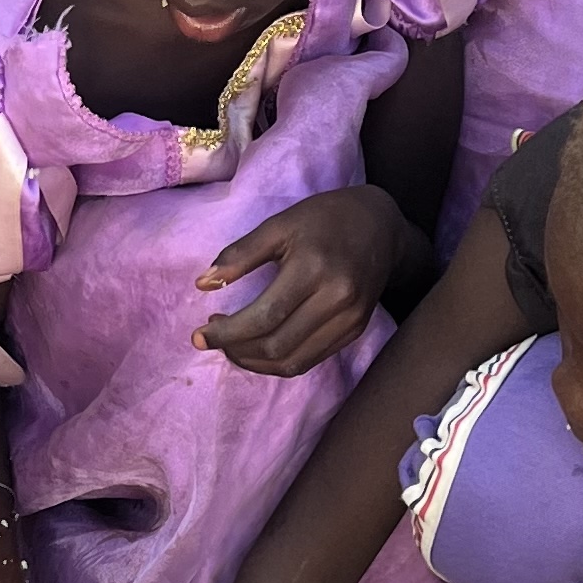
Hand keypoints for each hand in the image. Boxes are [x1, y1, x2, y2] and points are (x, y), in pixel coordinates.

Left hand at [196, 187, 406, 377]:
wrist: (382, 227)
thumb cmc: (325, 219)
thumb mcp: (280, 224)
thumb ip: (241, 254)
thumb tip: (202, 284)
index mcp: (314, 268)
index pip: (264, 317)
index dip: (227, 333)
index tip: (200, 335)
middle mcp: (336, 300)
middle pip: (276, 346)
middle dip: (236, 350)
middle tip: (213, 339)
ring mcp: (349, 321)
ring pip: (292, 363)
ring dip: (254, 363)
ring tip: (232, 346)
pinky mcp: (354, 332)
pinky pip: (309, 361)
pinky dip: (278, 362)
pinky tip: (258, 348)